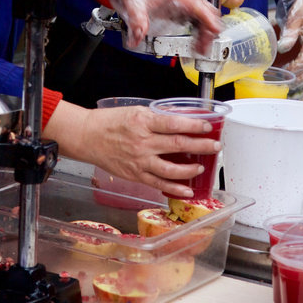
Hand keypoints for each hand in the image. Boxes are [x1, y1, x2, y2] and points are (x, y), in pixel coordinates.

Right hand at [45, 102, 221, 197]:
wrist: (88, 137)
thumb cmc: (110, 122)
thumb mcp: (136, 112)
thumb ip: (158, 117)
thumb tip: (181, 120)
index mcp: (143, 122)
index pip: (174, 124)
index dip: (194, 125)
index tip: (207, 126)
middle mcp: (143, 142)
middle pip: (177, 145)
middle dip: (200, 146)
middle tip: (214, 146)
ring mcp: (139, 161)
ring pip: (170, 169)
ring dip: (190, 169)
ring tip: (201, 166)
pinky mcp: (136, 175)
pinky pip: (158, 184)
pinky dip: (174, 188)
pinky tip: (187, 190)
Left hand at [100, 0, 221, 53]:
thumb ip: (136, 18)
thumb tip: (137, 37)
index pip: (196, 4)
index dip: (208, 17)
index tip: (215, 29)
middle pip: (204, 11)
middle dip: (208, 29)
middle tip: (203, 48)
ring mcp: (180, 1)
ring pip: (201, 16)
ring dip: (204, 32)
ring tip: (199, 49)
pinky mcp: (177, 7)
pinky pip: (194, 19)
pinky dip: (198, 31)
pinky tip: (194, 41)